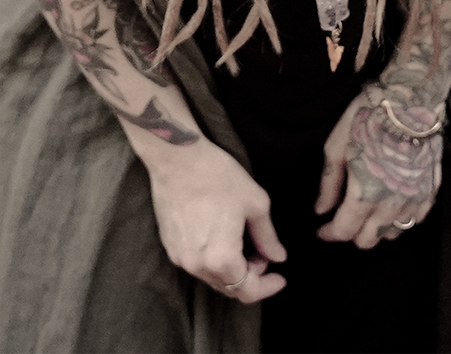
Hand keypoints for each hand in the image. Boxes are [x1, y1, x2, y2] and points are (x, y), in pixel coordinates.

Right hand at [142, 137, 287, 303]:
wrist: (176, 158)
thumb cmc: (218, 177)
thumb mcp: (255, 204)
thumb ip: (268, 237)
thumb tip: (277, 257)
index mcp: (221, 259)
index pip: (248, 291)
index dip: (268, 286)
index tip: (281, 276)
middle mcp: (197, 266)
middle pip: (229, 287)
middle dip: (251, 277)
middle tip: (263, 253)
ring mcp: (180, 258)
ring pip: (212, 277)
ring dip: (232, 269)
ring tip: (244, 242)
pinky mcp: (169, 246)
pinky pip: (197, 264)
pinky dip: (214, 261)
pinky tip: (222, 238)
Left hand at [314, 86, 442, 247]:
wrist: (410, 98)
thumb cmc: (369, 117)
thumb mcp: (337, 146)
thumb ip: (329, 183)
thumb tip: (321, 210)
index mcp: (364, 193)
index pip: (344, 231)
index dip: (329, 233)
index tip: (322, 229)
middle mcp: (390, 203)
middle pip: (369, 239)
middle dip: (352, 233)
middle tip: (343, 218)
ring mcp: (414, 199)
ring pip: (392, 233)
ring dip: (376, 228)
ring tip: (367, 211)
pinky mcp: (430, 190)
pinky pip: (415, 220)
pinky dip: (400, 219)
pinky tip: (391, 204)